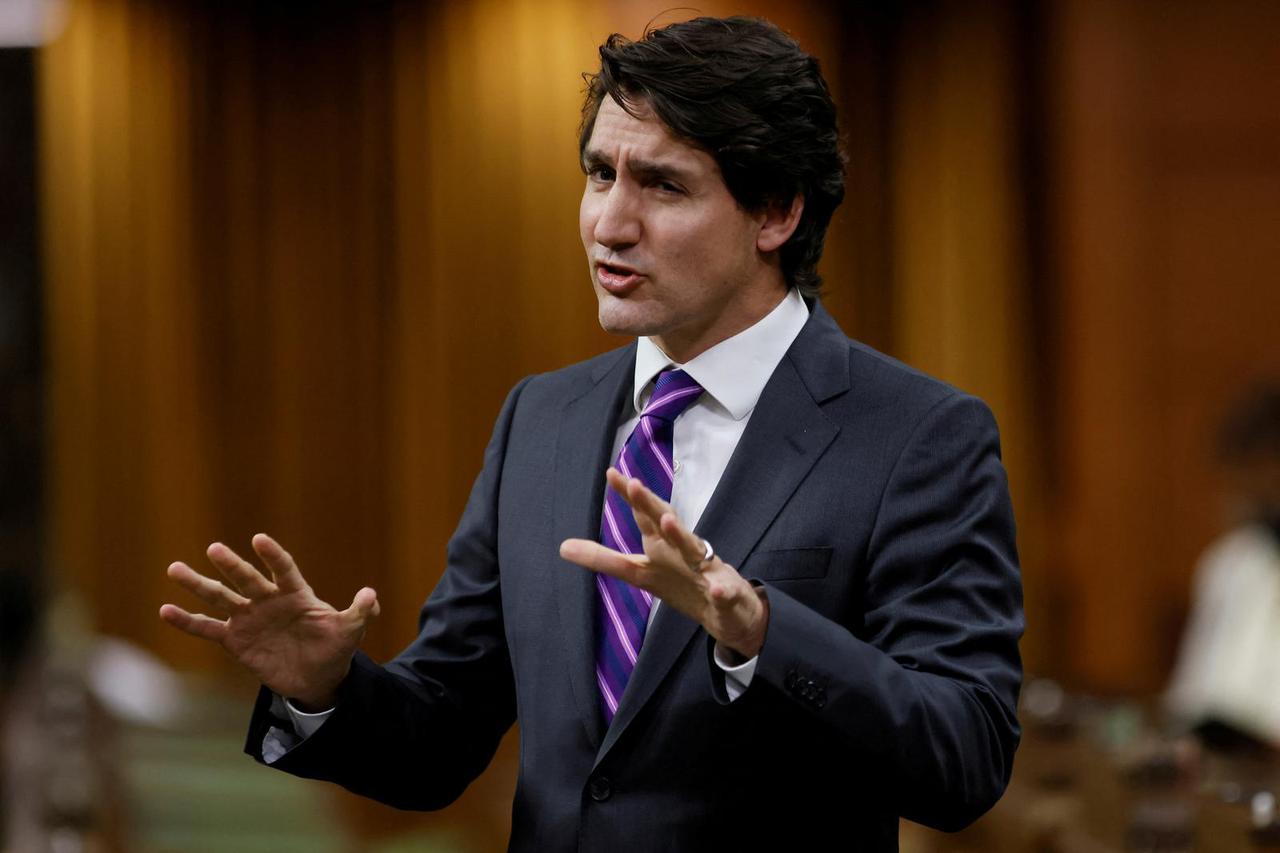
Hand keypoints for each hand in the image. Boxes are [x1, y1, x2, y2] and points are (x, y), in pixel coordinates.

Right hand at [158, 533, 378, 709]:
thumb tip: (371, 595)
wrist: (317, 677)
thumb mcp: (350, 632)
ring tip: (175, 568)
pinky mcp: (235, 641)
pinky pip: (208, 628)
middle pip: (246, 580)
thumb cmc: (334, 648)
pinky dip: (187, 621)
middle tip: (214, 549)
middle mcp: (268, 601)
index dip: (272, 556)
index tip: (259, 540)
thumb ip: (360, 613)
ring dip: (198, 584)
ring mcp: (248, 619)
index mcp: (295, 594)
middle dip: (232, 565)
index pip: (283, 569)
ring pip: (220, 598)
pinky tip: (166, 610)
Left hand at [560, 468, 768, 657]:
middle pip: (666, 525)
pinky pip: (724, 593)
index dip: (630, 496)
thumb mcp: (641, 571)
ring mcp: (707, 571)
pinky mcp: (726, 596)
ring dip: (681, 536)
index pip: (645, 516)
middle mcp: (684, 551)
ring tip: (668, 522)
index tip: (612, 474)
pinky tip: (717, 588)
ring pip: (694, 550)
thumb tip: (562, 547)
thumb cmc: (684, 580)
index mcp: (663, 545)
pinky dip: (721, 590)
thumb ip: (605, 559)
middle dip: (651, 505)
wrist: (731, 611)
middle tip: (634, 484)